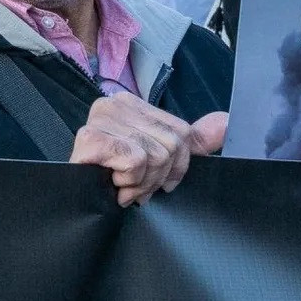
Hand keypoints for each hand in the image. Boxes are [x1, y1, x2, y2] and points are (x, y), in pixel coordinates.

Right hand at [68, 94, 224, 205]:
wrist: (73, 196)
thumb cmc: (113, 176)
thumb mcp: (157, 157)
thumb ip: (191, 141)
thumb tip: (227, 121)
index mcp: (131, 104)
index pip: (181, 132)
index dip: (177, 166)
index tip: (155, 178)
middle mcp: (114, 103)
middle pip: (170, 145)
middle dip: (157, 177)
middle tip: (135, 186)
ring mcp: (100, 118)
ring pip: (154, 154)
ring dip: (140, 183)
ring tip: (123, 185)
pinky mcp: (90, 137)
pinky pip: (134, 160)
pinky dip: (128, 179)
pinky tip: (111, 182)